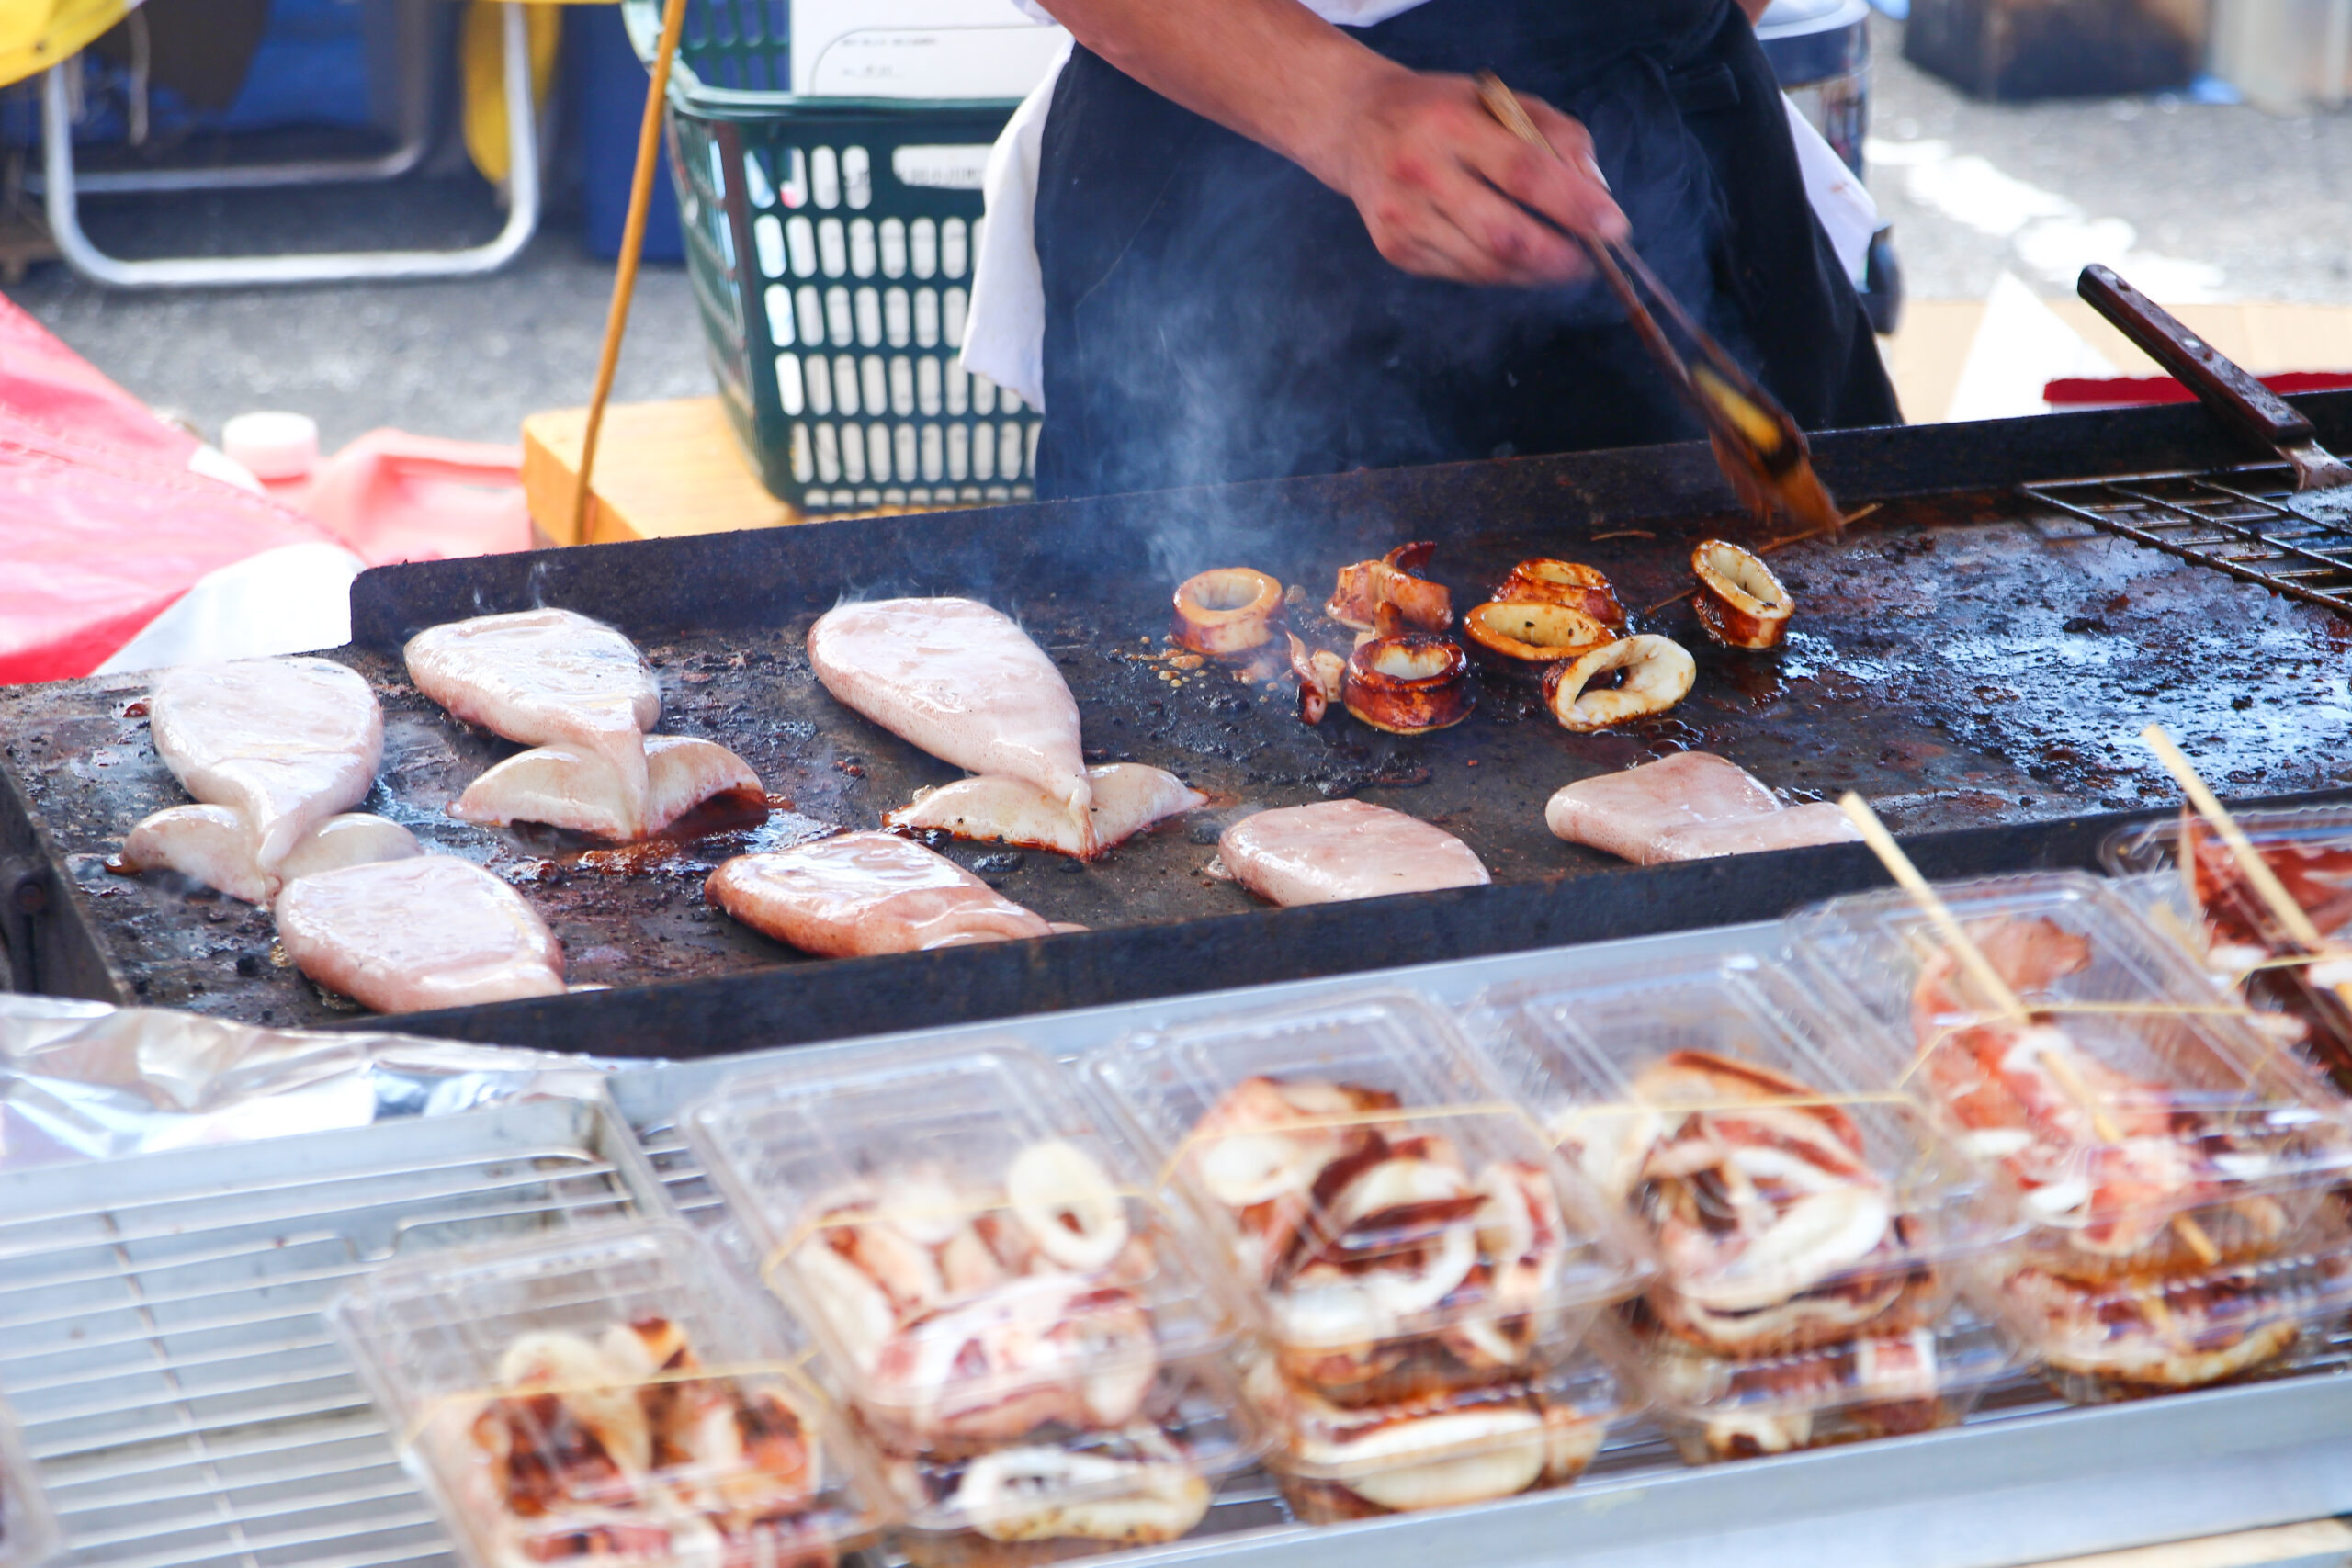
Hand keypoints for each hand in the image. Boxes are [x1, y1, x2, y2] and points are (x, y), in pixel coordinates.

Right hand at [1316, 68, 1628, 287]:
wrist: (1358, 127)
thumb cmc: (1444, 111)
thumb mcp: (1502, 100)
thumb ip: (1557, 136)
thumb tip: (1596, 193)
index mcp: (1451, 125)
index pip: (1524, 171)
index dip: (1574, 205)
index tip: (1614, 226)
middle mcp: (1421, 173)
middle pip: (1505, 236)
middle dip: (1559, 258)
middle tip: (1590, 259)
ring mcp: (1403, 218)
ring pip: (1487, 267)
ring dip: (1535, 272)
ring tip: (1559, 259)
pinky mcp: (1395, 250)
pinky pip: (1465, 275)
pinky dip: (1502, 272)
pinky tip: (1513, 256)